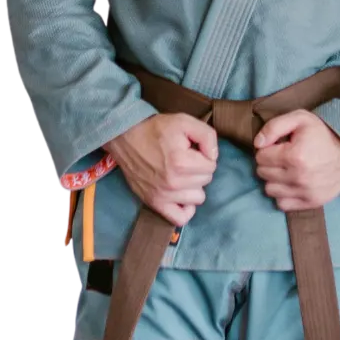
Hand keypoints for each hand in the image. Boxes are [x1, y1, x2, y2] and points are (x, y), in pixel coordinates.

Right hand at [104, 113, 217, 227]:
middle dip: (199, 169)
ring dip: (193, 186)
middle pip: (206, 181)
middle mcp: (173, 182)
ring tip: (182, 175)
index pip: (211, 165)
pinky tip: (182, 195)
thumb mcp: (185, 121)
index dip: (204, 155)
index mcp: (182, 162)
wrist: (125, 137)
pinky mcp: (155, 203)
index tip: (192, 150)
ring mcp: (164, 195)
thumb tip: (213, 156)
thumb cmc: (155, 129)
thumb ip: (207, 136)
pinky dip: (185, 208)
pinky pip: (180, 218)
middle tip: (185, 160)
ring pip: (198, 198)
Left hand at [254, 110, 339, 210]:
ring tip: (286, 170)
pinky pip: (283, 204)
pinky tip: (292, 183)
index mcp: (293, 156)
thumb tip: (257, 144)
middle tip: (283, 158)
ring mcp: (305, 192)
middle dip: (269, 164)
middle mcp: (298, 177)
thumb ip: (274, 127)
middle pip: (263, 174)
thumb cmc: (323, 133)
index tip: (278, 147)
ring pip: (270, 190)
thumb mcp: (299, 118)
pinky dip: (284, 194)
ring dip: (274, 180)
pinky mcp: (311, 202)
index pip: (260, 157)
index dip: (267, 149)